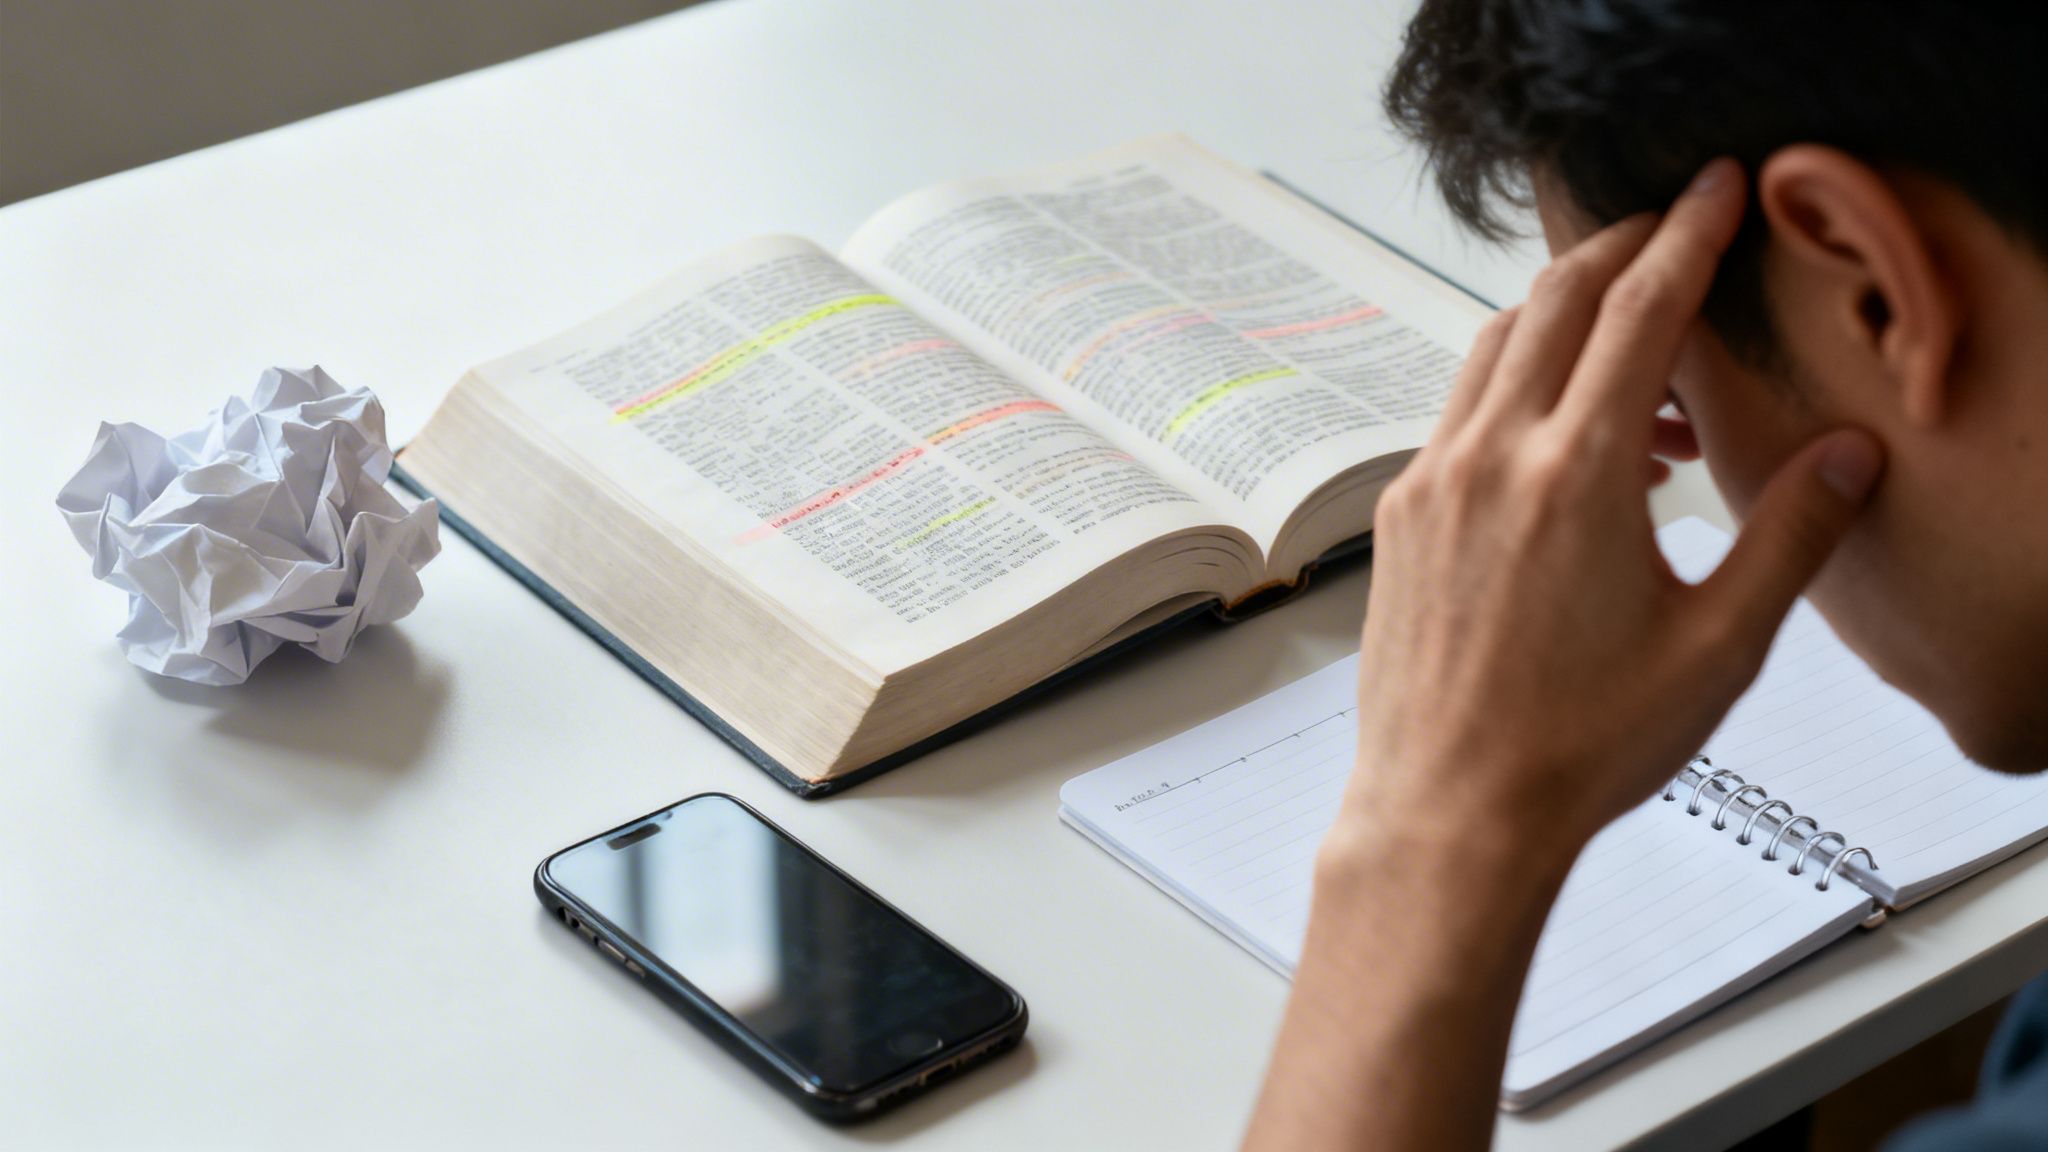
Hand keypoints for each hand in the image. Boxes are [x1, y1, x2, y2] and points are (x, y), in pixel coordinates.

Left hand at [1340, 159, 1884, 857]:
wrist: (1449, 812)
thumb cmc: (1576, 746)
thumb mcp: (1717, 649)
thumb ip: (1788, 538)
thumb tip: (1847, 457)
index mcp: (1573, 475)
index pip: (1639, 310)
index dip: (1685, 235)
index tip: (1711, 187)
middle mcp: (1488, 459)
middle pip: (1552, 302)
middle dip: (1619, 250)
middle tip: (1672, 234)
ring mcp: (1431, 484)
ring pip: (1493, 350)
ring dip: (1564, 323)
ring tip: (1640, 368)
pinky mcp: (1401, 518)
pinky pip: (1461, 413)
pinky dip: (1517, 392)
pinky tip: (1573, 451)